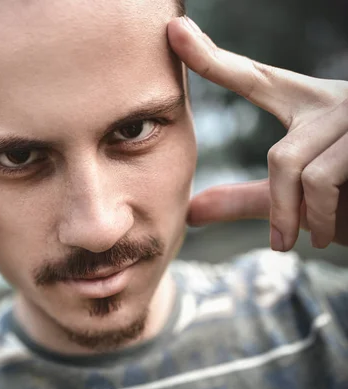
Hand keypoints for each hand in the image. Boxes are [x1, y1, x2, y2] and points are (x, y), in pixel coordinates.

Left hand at [168, 16, 347, 249]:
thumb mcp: (294, 199)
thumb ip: (247, 200)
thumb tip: (190, 211)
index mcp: (310, 105)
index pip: (254, 78)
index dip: (212, 58)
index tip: (174, 29)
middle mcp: (336, 101)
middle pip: (281, 158)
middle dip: (280, 208)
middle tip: (283, 241)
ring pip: (302, 171)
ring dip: (305, 217)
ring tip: (316, 238)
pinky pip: (327, 180)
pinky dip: (323, 218)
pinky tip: (332, 234)